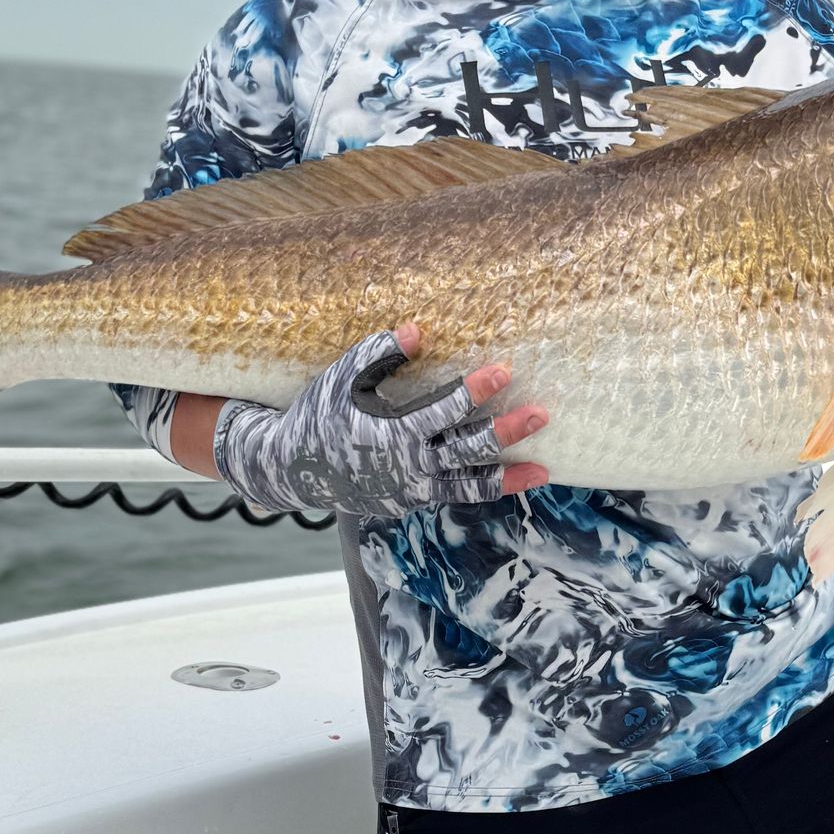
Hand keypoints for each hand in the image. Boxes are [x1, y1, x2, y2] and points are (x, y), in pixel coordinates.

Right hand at [211, 323, 547, 520]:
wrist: (290, 470)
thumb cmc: (316, 415)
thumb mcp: (341, 379)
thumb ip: (379, 353)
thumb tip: (418, 330)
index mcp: (393, 434)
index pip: (446, 410)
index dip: (477, 390)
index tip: (504, 371)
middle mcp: (408, 467)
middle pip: (469, 449)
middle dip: (507, 431)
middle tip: (541, 414)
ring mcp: (411, 490)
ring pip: (468, 485)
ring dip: (508, 477)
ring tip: (543, 471)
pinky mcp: (409, 502)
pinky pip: (454, 495)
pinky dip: (481, 488)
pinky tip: (508, 479)